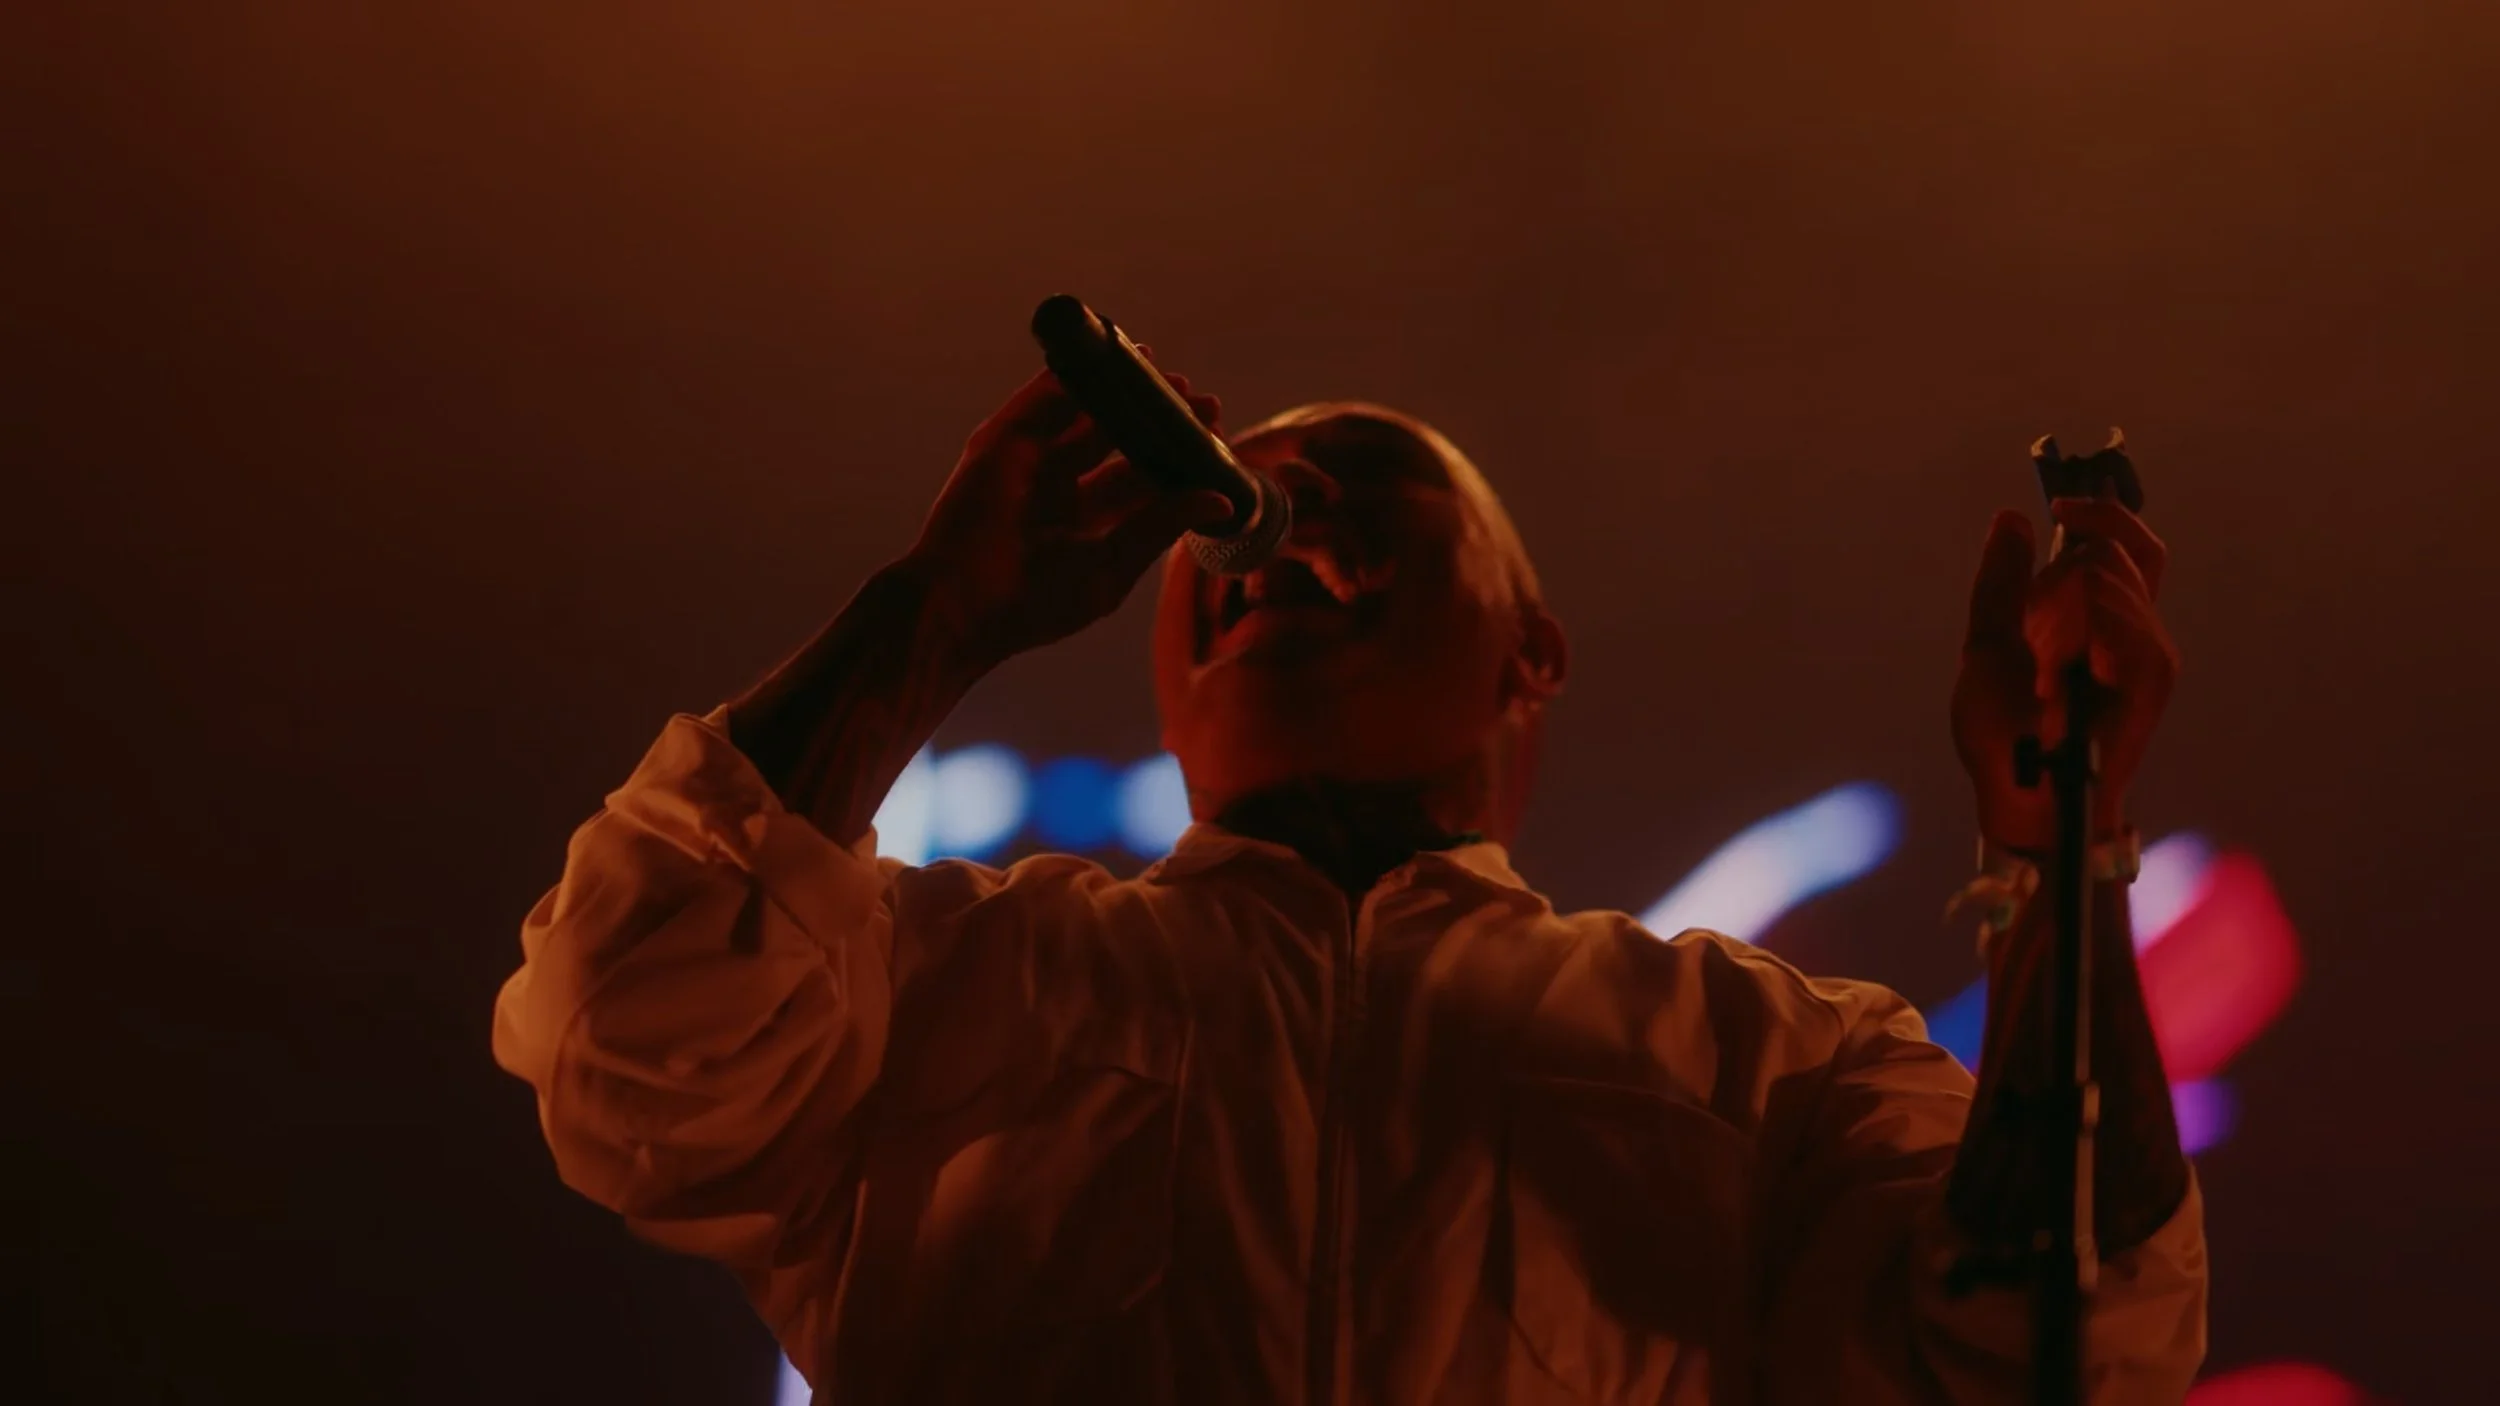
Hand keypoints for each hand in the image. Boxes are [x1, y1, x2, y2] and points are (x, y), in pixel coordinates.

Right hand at [905, 360, 1233, 667]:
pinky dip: (1071, 376)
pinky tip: (1106, 358)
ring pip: (1082, 413)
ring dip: (1119, 388)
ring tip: (1156, 365)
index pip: (1141, 479)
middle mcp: (1059, 489)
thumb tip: (1222, 500)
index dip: (1176, 455)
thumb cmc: (1032, 604)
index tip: (1214, 432)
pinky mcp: (1000, 443)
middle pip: (1117, 440)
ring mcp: (1028, 462)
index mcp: (1087, 524)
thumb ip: (1159, 526)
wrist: (959, 605)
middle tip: (1194, 394)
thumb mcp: (1110, 566)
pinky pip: (1040, 400)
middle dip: (1155, 416)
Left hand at [1953, 497, 2177, 850]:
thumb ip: (2002, 584)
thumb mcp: (1987, 644)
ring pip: (2111, 578)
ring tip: (2044, 674)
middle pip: (2118, 550)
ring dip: (2060, 615)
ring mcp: (2147, 653)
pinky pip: (2123, 620)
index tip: (2060, 505)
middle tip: (2034, 637)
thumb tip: (2012, 519)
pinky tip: (2062, 673)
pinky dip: (2083, 635)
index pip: (2123, 542)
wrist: (2018, 794)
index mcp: (2097, 619)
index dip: (2101, 513)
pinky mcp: (2152, 678)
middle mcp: (2132, 631)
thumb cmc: (2002, 734)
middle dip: (2063, 573)